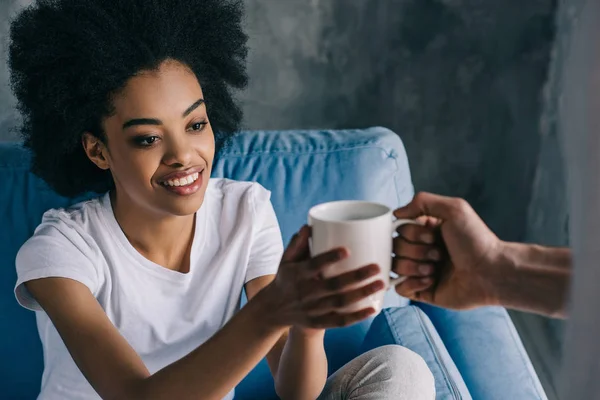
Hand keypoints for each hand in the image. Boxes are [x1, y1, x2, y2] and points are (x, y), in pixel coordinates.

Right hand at [262, 226, 383, 329]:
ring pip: (340, 303)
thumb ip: (297, 244)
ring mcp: (312, 310)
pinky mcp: (318, 322)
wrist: (273, 310)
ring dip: (362, 294)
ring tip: (381, 283)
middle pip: (334, 286)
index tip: (347, 250)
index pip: (314, 266)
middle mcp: (305, 293)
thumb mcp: (286, 260)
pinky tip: (372, 309)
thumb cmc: (286, 278)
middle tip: (377, 267)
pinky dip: (356, 317)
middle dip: (356, 277)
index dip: (330, 258)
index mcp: (297, 274)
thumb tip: (309, 226)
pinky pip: (339, 322)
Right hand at [393, 192, 504, 309]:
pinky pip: (400, 287)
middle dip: (416, 250)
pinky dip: (412, 284)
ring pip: (395, 266)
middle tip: (439, 254)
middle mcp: (421, 249)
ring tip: (435, 269)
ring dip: (414, 266)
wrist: (490, 273)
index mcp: (427, 230)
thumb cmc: (476, 241)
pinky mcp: (422, 291)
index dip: (412, 233)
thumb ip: (422, 201)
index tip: (432, 236)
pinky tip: (430, 281)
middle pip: (395, 247)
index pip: (399, 228)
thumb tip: (396, 213)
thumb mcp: (454, 209)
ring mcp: (420, 271)